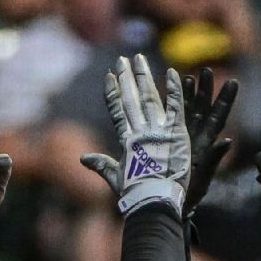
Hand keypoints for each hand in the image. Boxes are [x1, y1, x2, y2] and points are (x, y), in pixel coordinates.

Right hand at [80, 55, 189, 216]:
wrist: (155, 201)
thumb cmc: (136, 195)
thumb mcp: (116, 179)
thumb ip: (102, 165)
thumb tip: (83, 158)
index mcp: (127, 141)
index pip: (117, 111)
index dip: (113, 93)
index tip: (109, 77)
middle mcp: (140, 131)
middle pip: (131, 99)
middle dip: (126, 78)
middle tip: (122, 59)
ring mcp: (158, 131)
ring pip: (150, 98)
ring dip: (144, 76)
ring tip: (139, 58)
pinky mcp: (177, 134)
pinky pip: (176, 107)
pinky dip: (175, 90)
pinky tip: (173, 73)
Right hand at [182, 68, 238, 217]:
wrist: (168, 202)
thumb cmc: (188, 193)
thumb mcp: (204, 177)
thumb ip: (214, 158)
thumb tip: (228, 141)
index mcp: (207, 144)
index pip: (219, 117)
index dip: (225, 100)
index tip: (233, 82)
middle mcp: (196, 137)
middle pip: (203, 108)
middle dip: (206, 89)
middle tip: (207, 69)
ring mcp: (182, 136)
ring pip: (187, 110)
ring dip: (189, 93)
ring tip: (190, 76)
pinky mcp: (169, 139)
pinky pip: (171, 118)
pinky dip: (171, 104)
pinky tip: (169, 89)